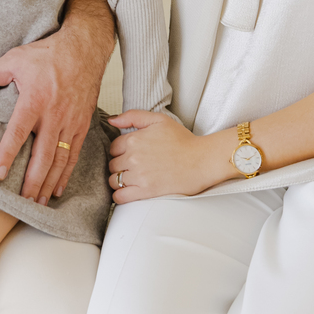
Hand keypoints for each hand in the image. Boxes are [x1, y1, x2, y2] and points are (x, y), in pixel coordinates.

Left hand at [0, 27, 103, 206]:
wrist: (84, 49)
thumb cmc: (49, 53)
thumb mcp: (15, 58)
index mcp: (35, 100)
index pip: (18, 132)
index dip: (8, 154)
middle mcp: (54, 115)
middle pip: (42, 156)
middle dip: (32, 182)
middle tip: (22, 202)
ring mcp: (70, 122)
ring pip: (59, 160)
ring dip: (49, 183)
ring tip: (38, 203)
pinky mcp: (82, 125)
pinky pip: (74, 155)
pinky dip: (66, 174)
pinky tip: (58, 188)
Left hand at [107, 110, 230, 202]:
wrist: (201, 160)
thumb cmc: (183, 140)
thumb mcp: (159, 120)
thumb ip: (133, 116)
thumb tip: (111, 120)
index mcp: (134, 139)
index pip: (113, 147)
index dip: (120, 151)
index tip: (130, 154)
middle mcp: (133, 157)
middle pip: (112, 164)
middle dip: (120, 166)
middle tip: (133, 167)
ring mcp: (138, 175)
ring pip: (113, 181)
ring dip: (119, 181)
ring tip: (131, 179)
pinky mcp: (145, 191)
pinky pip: (120, 197)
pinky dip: (120, 195)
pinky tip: (128, 191)